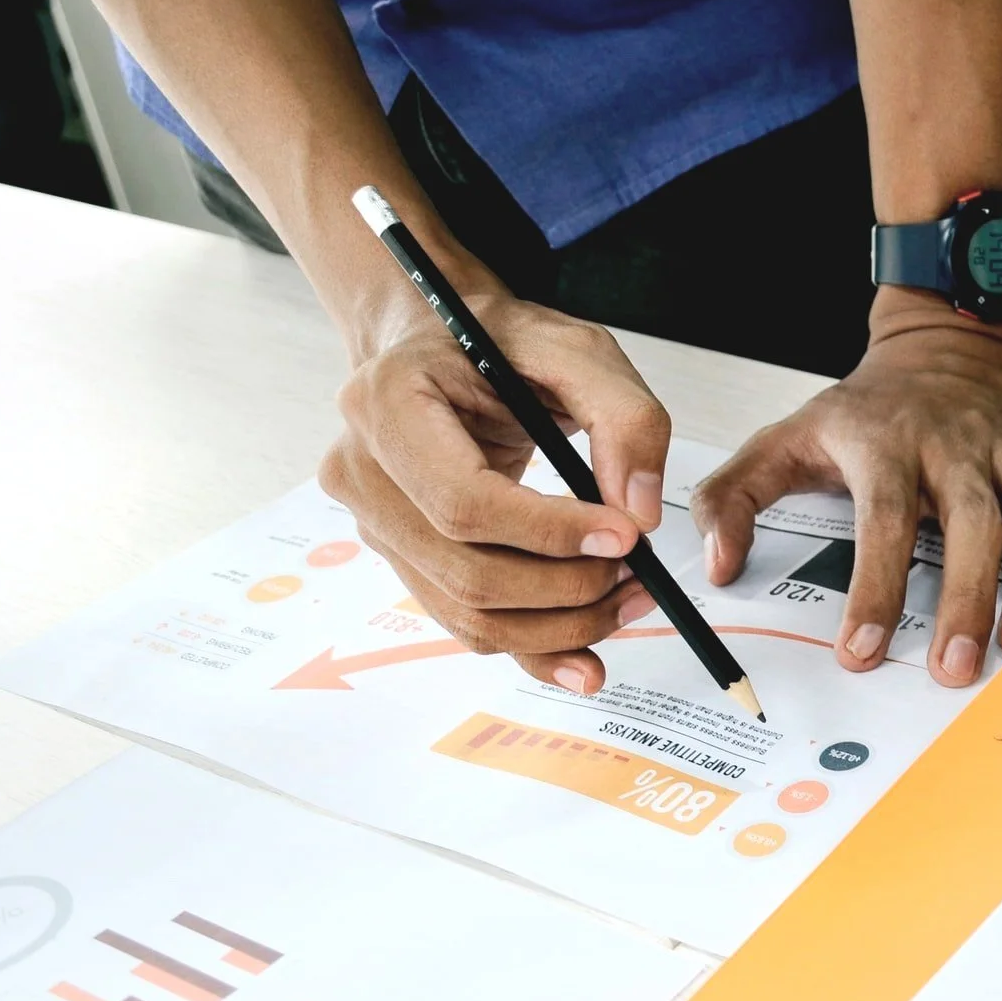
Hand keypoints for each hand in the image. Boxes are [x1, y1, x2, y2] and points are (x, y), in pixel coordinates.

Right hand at [318, 276, 673, 694]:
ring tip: (628, 598)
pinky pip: (465, 623)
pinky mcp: (404, 558)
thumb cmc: (504, 342)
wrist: (443, 347)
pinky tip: (586, 658)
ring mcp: (375, 523)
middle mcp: (363, 471)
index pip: (464, 500)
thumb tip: (638, 512)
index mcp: (388, 403)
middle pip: (466, 570)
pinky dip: (532, 647)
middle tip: (638, 571)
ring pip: (467, 612)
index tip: (623, 536)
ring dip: (559, 625)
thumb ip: (626, 418)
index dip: (548, 533)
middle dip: (566, 587)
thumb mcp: (578, 350)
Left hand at [692, 293, 1001, 687]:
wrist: (946, 335)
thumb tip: (718, 565)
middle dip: (966, 598)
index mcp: (884, 442)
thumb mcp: (787, 438)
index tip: (863, 650)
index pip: (880, 519)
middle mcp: (953, 442)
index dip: (874, 588)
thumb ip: (736, 499)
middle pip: (969, 520)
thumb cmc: (869, 407)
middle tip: (956, 668)